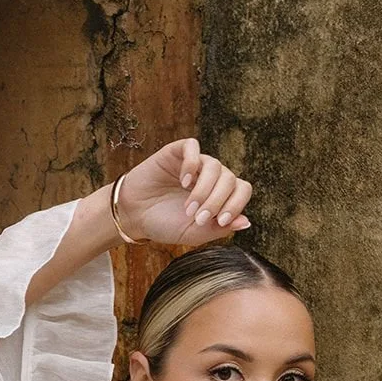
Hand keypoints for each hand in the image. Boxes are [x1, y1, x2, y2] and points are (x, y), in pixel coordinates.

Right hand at [114, 137, 252, 245]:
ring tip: (188, 207)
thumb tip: (246, 222)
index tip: (221, 221)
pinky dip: (191, 163)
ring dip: (204, 189)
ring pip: (214, 165)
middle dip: (217, 201)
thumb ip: (219, 228)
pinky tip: (183, 181)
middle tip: (197, 217)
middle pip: (230, 179)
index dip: (237, 204)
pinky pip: (192, 147)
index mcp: (219, 195)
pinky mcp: (176, 152)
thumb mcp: (194, 233)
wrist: (135, 216)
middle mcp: (211, 177)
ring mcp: (195, 163)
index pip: (242, 190)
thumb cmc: (165, 224)